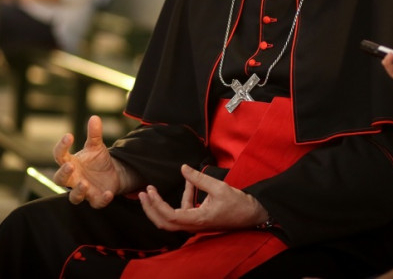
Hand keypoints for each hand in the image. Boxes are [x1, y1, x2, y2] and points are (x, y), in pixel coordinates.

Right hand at [52, 115, 128, 207]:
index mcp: (70, 163)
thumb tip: (95, 117)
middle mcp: (73, 178)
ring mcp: (84, 190)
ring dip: (78, 191)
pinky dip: (101, 199)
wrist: (113, 173)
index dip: (61, 146)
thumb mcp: (96, 146)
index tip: (69, 136)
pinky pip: (96, 203)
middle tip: (70, 165)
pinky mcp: (96, 199)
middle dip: (64, 173)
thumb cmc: (98, 160)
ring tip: (85, 183)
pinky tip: (108, 193)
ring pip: (74, 197)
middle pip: (60, 179)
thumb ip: (94, 134)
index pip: (59, 156)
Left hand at [138, 164, 268, 232]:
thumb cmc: (237, 203)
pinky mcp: (198, 219)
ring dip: (160, 205)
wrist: (251, 214)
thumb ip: (199, 178)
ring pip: (170, 219)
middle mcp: (193, 225)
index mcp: (197, 220)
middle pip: (163, 223)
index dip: (156, 204)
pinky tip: (188, 182)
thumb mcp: (219, 187)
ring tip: (153, 188)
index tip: (149, 191)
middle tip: (141, 194)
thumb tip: (183, 168)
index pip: (169, 216)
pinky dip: (182, 197)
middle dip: (150, 209)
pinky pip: (183, 211)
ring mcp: (195, 224)